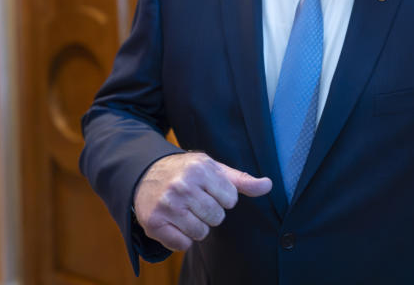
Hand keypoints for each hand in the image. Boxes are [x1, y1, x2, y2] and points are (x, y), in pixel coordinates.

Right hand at [133, 152, 271, 250]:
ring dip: (197, 226)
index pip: (231, 200)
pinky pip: (182, 245)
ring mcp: (167, 205)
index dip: (223, 198)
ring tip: (185, 211)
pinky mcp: (154, 223)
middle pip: (217, 218)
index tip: (209, 190)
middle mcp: (182, 185)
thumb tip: (268, 185)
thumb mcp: (213, 169)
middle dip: (210, 213)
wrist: (145, 173)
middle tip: (196, 201)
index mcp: (200, 169)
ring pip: (201, 233)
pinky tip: (174, 222)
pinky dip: (182, 238)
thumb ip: (241, 180)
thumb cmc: (186, 172)